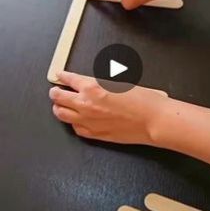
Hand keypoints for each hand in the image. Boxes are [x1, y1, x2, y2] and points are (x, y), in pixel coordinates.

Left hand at [49, 71, 164, 144]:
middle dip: (55, 92)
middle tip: (55, 90)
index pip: (69, 79)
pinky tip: (75, 120)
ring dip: (58, 107)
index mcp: (93, 87)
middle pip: (58, 97)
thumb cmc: (144, 101)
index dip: (63, 76)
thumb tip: (94, 85)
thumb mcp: (121, 82)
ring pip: (61, 114)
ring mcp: (88, 121)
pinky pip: (75, 128)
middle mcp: (86, 104)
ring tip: (59, 105)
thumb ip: (102, 84)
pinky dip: (72, 123)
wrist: (153, 120)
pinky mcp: (94, 134)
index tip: (61, 76)